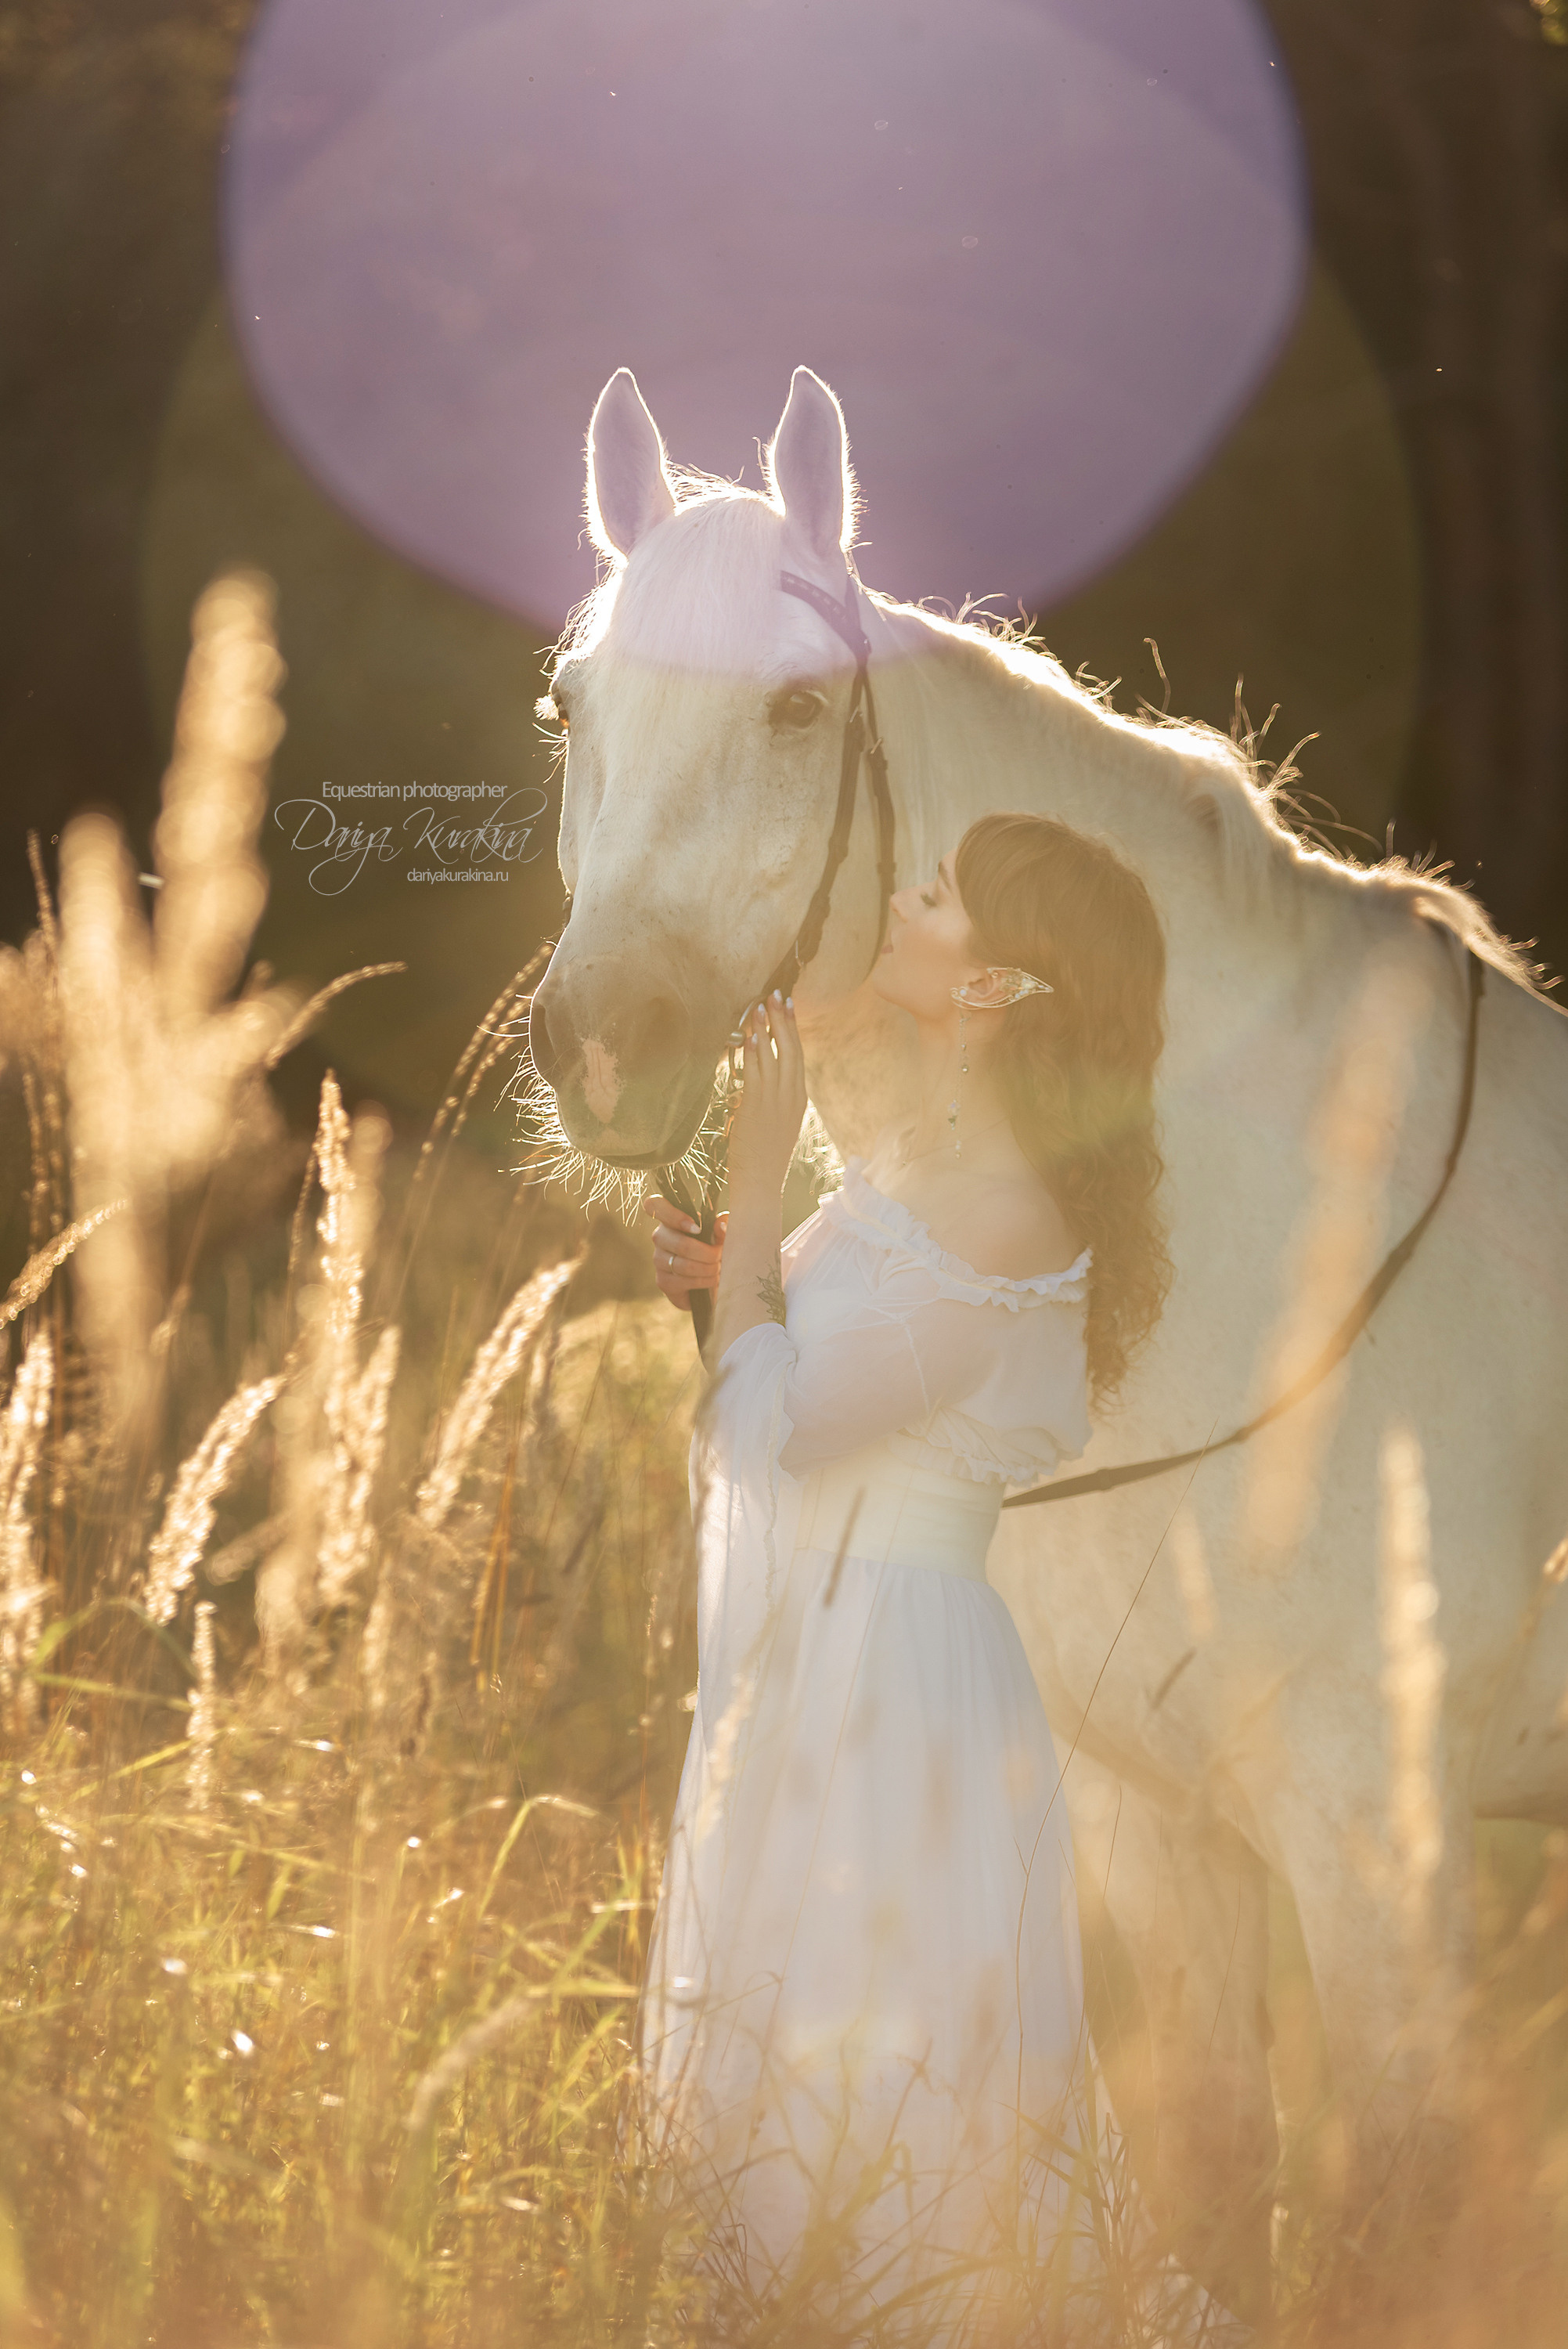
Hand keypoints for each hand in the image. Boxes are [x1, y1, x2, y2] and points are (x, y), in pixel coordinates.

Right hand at [645, 1198, 727, 1310]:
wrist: (707, 1284)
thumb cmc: (712, 1252)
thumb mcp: (720, 1238)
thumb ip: (722, 1228)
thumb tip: (721, 1223)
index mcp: (672, 1220)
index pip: (655, 1206)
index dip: (673, 1215)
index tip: (698, 1228)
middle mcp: (660, 1237)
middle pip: (682, 1245)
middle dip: (709, 1254)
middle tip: (721, 1256)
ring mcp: (659, 1259)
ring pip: (685, 1265)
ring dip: (709, 1269)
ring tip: (719, 1269)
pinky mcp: (662, 1280)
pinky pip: (684, 1281)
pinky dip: (704, 1281)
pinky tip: (712, 1279)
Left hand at [725, 992, 806, 1205]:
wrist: (761, 1181)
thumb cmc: (765, 1154)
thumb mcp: (778, 1121)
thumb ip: (774, 1097)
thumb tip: (760, 1077)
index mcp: (799, 1098)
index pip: (798, 1055)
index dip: (793, 1028)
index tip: (789, 1006)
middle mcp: (792, 1095)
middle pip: (790, 1049)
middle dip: (783, 1020)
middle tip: (777, 995)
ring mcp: (776, 1100)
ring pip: (773, 1056)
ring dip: (765, 1029)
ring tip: (759, 1006)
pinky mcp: (757, 1106)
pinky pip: (756, 1073)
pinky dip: (754, 1052)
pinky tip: (749, 1035)